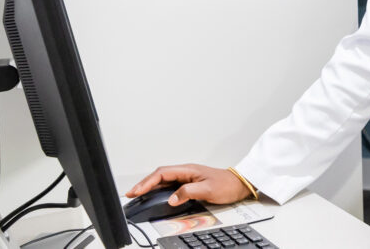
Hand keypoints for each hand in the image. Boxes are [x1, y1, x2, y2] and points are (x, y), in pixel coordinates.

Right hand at [126, 164, 252, 205]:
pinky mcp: (189, 184)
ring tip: (137, 195)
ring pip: (163, 180)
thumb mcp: (207, 189)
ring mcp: (187, 177)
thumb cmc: (226, 184)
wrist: (239, 184)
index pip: (162, 173)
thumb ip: (188, 192)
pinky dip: (158, 190)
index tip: (137, 191)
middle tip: (130, 194)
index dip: (147, 182)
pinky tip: (153, 195)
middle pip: (159, 176)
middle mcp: (185, 172)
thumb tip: (172, 198)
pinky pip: (169, 185)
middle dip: (143, 184)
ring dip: (149, 186)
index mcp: (188, 169)